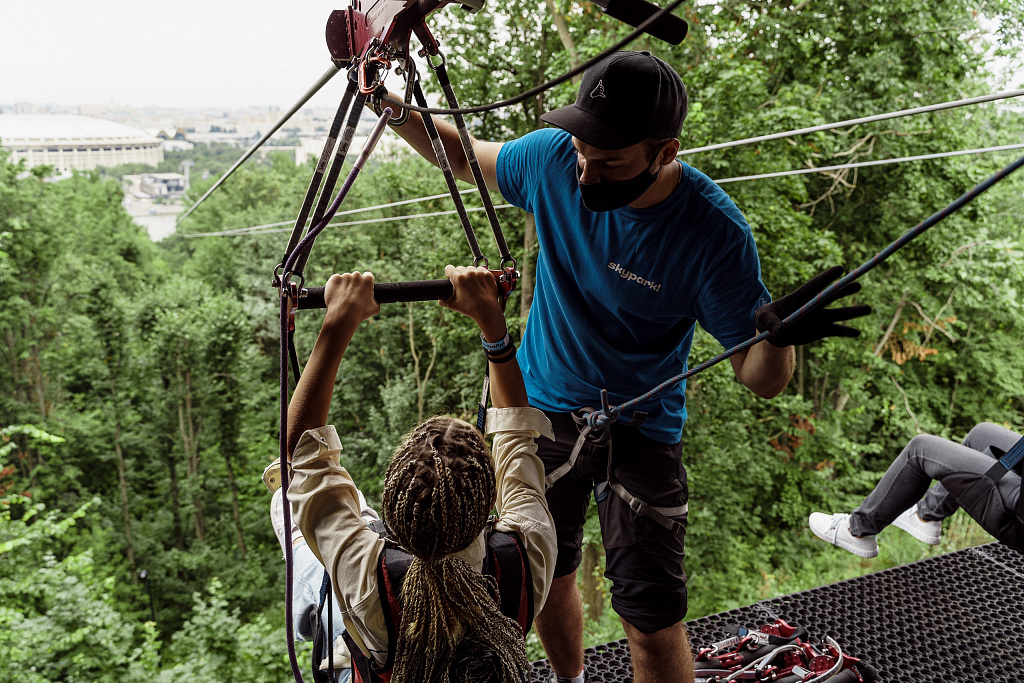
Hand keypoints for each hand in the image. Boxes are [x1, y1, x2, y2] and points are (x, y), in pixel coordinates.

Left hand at [323, 272, 379, 323]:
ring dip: (345, 285)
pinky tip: (336, 296)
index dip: (365, 283)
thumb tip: (373, 299)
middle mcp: (356, 275)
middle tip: (352, 295)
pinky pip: (335, 281)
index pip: (368, 276)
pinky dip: (335, 286)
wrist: (342, 315)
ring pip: (345, 279)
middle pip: (356, 277)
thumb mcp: (375, 308)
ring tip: (343, 298)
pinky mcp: (334, 279)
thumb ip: (375, 300)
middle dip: (355, 284)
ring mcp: (344, 276)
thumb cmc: (360, 313)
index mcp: (367, 279)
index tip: (363, 289)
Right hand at [439, 265, 505, 339]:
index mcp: (458, 278)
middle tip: (462, 285)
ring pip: (470, 268)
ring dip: (469, 274)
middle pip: (459, 268)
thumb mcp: (452, 305)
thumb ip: (443, 301)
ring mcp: (479, 273)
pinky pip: (480, 270)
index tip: (451, 278)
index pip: (449, 268)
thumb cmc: (469, 308)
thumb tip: (440, 300)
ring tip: (472, 284)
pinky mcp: (487, 274)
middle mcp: (468, 273)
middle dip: (459, 275)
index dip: (449, 274)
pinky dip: (479, 274)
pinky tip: (479, 283)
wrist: (486, 310)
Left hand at [755, 266, 870, 346]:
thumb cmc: (767, 319)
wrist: (774, 332)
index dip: (827, 277)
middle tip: (858, 284)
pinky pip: (836, 331)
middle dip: (844, 290)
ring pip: (838, 313)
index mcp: (800, 297)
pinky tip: (858, 333)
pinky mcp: (821, 330)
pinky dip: (846, 332)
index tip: (841, 268)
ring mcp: (819, 317)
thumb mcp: (764, 319)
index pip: (815, 285)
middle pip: (831, 296)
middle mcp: (814, 305)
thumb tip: (780, 330)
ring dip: (853, 312)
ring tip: (868, 309)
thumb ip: (771, 323)